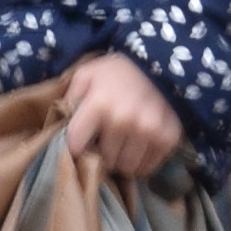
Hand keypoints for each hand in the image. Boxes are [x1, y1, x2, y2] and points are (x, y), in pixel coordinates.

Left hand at [54, 51, 187, 184]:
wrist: (162, 62)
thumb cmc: (118, 72)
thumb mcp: (87, 74)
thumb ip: (71, 97)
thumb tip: (63, 122)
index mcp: (99, 104)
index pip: (77, 144)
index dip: (76, 146)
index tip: (81, 142)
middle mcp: (123, 121)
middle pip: (104, 159)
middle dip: (103, 154)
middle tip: (106, 144)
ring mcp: (148, 131)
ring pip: (126, 167)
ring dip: (123, 160)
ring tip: (123, 147)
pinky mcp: (167, 138)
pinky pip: (148, 167)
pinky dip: (142, 162)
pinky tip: (139, 148)